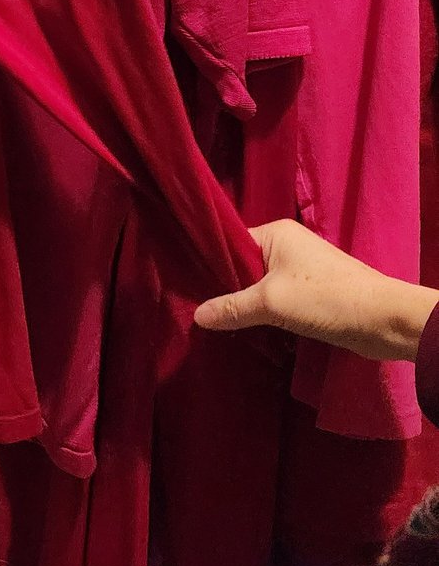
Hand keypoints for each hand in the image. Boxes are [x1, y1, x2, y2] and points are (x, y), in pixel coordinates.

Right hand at [194, 218, 438, 362]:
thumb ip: (231, 308)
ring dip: (245, 307)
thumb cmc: (325, 298)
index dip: (208, 264)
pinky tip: (247, 332)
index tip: (183, 287)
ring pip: (259, 287)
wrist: (383, 320)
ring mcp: (301, 271)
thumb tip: (196, 316)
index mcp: (276, 233)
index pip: (229, 243)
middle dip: (225, 290)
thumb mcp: (271, 303)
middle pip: (242, 267)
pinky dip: (264, 316)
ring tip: (217, 325)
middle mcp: (287, 246)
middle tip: (197, 311)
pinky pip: (276, 301)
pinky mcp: (311, 294)